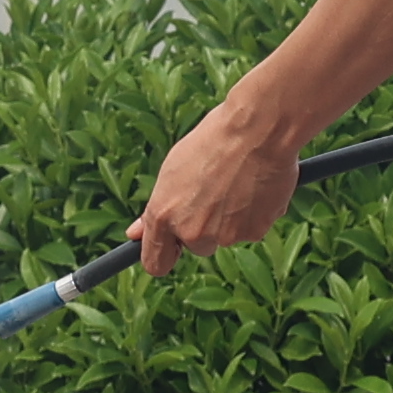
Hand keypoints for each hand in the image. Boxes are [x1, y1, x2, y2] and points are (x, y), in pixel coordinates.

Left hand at [128, 95, 304, 276]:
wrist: (258, 130)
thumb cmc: (213, 141)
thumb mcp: (173, 170)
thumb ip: (156, 208)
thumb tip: (135, 233)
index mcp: (164, 215)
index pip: (155, 263)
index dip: (162, 256)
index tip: (170, 248)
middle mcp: (191, 232)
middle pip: (197, 246)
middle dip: (204, 227)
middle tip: (215, 191)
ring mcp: (224, 236)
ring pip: (225, 237)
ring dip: (230, 219)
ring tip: (238, 181)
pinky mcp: (254, 233)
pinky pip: (251, 229)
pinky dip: (254, 214)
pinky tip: (256, 185)